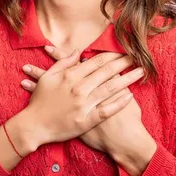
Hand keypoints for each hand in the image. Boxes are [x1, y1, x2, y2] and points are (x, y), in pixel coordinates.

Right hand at [20, 46, 144, 148]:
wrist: (33, 126)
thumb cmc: (39, 101)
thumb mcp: (47, 77)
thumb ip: (63, 63)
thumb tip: (77, 52)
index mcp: (70, 76)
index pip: (96, 62)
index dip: (112, 55)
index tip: (124, 50)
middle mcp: (79, 88)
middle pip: (106, 72)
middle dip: (124, 63)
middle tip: (138, 56)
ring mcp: (83, 104)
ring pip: (110, 89)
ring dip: (128, 79)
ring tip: (141, 72)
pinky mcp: (86, 120)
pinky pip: (107, 110)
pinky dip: (119, 103)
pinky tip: (131, 96)